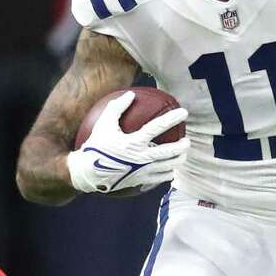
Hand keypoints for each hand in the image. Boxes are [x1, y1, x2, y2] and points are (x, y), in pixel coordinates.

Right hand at [66, 91, 187, 195]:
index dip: (172, 118)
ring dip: (178, 160)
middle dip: (182, 146)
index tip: (184, 113)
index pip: (158, 127)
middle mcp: (141, 157)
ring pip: (168, 166)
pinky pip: (159, 178)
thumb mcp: (103, 124)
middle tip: (188, 140)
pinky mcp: (140, 181)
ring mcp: (142, 171)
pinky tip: (170, 170)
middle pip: (169, 151)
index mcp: (134, 142)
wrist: (88, 173)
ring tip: (182, 155)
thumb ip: (116, 107)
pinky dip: (167, 173)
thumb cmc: (96, 146)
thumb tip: (130, 94)